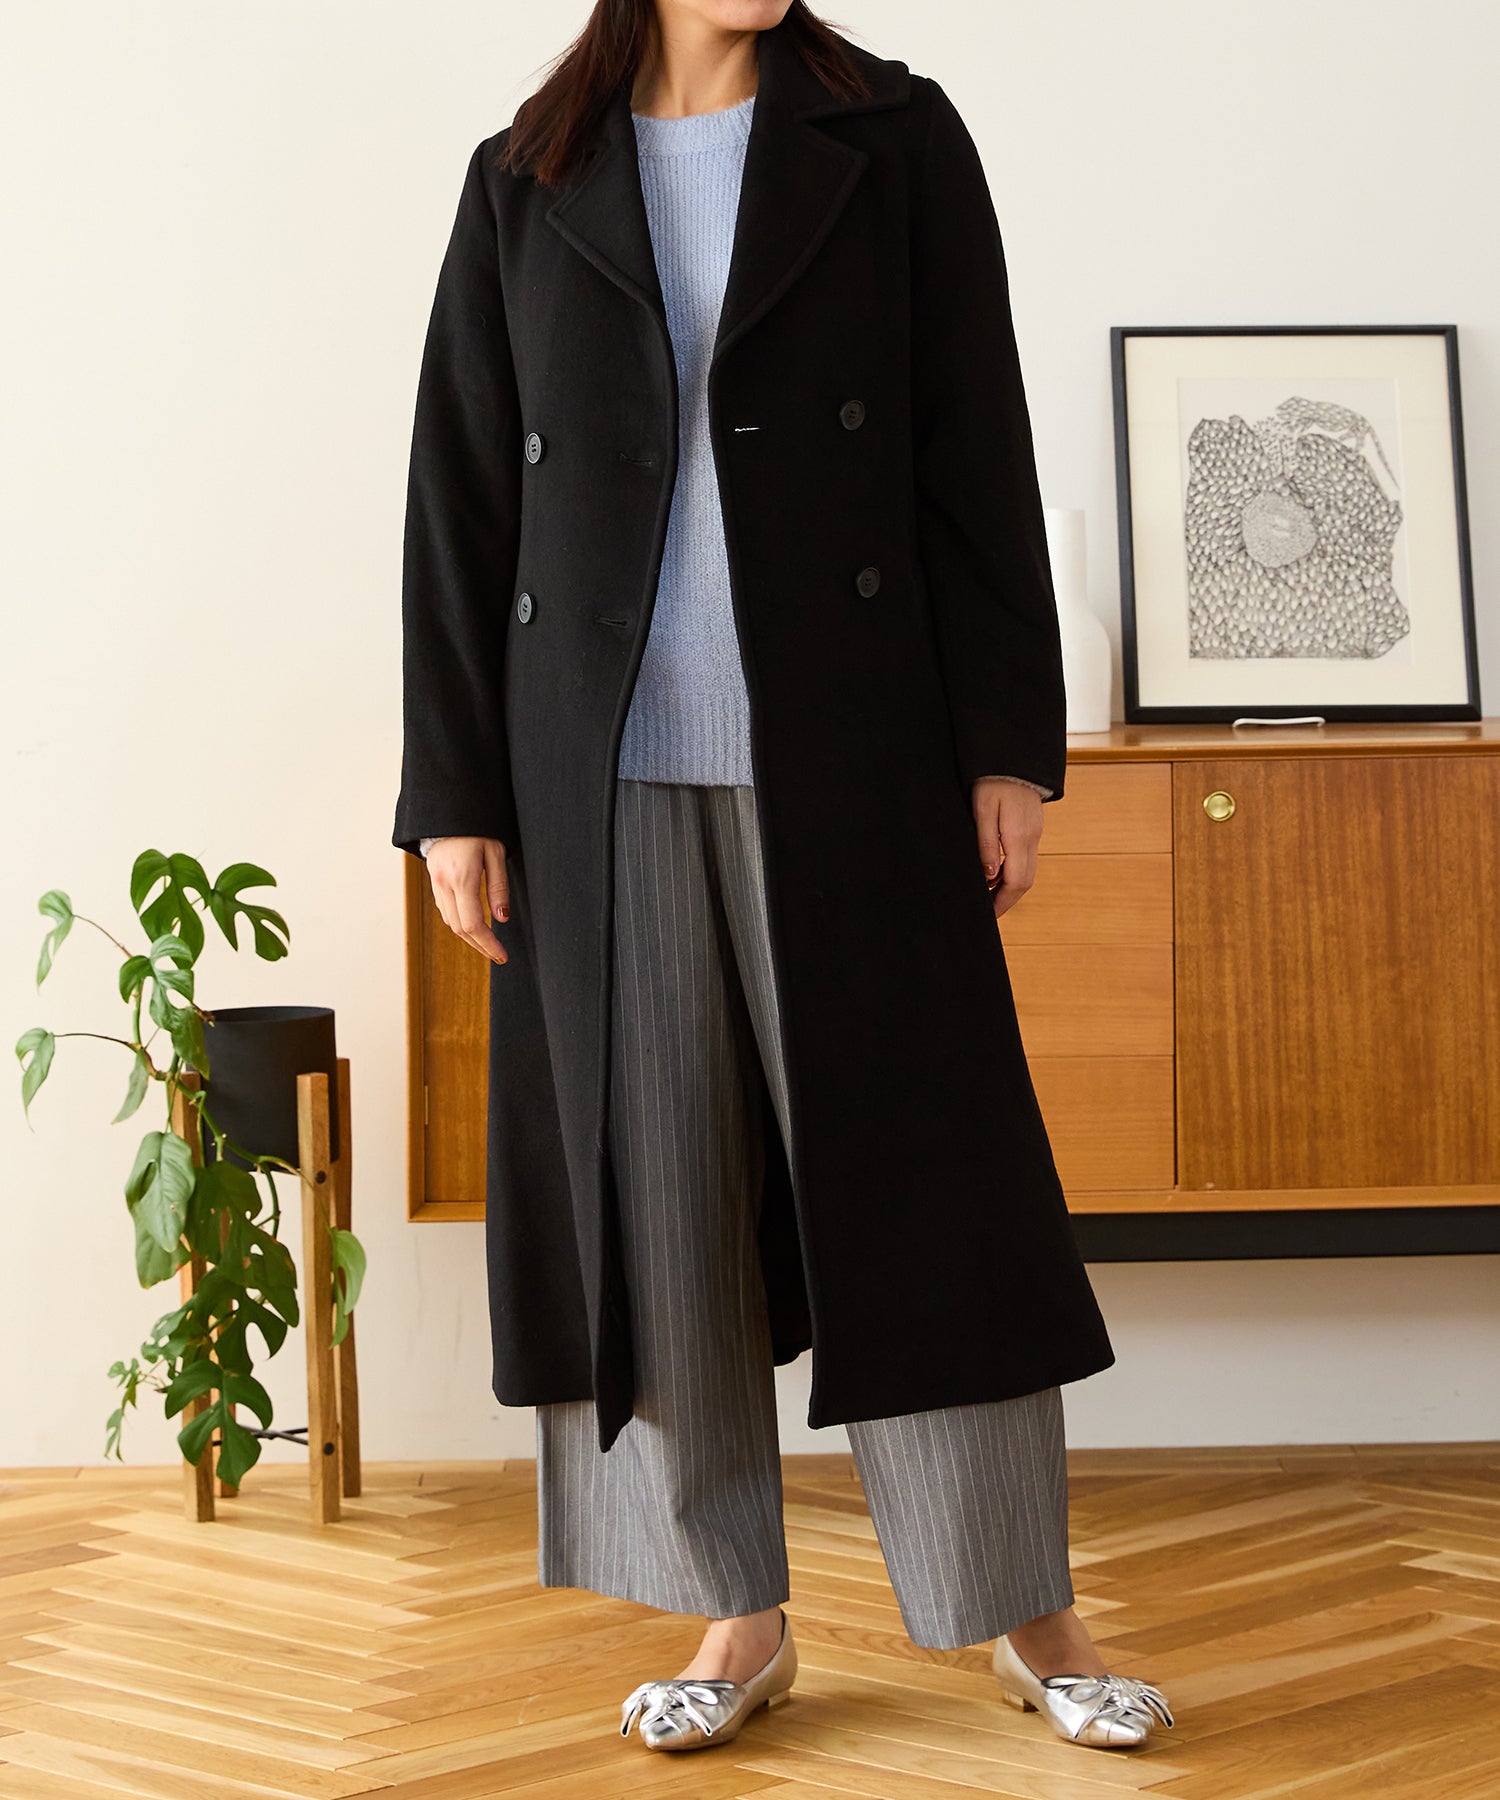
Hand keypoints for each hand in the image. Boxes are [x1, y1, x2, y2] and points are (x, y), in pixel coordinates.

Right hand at [427, 837, 509, 964]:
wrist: (447, 812)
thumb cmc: (476, 828)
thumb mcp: (495, 853)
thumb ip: (498, 887)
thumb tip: (502, 917)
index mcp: (461, 878)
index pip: (473, 924)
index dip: (488, 944)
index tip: (502, 955)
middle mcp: (444, 884)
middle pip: (460, 929)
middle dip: (480, 946)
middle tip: (498, 955)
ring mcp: (435, 883)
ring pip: (450, 922)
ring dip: (469, 937)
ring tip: (488, 944)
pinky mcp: (434, 881)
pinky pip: (445, 910)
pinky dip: (459, 922)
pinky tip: (473, 925)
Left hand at [972, 778, 1041, 919]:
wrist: (1012, 758)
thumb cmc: (992, 782)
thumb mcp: (982, 811)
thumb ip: (985, 844)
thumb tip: (988, 877)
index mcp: (1019, 836)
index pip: (1016, 882)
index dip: (1003, 902)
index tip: (988, 915)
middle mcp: (1032, 838)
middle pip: (1025, 882)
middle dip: (1007, 900)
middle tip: (988, 912)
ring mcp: (1035, 833)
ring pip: (1027, 872)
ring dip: (1010, 888)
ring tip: (988, 896)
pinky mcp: (1032, 829)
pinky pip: (1025, 859)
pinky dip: (1012, 873)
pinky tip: (995, 874)